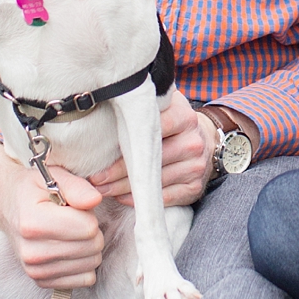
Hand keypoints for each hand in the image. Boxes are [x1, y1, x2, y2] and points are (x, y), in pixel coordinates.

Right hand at [0, 141, 105, 288]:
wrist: (7, 205)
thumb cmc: (33, 189)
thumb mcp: (52, 176)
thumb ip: (76, 186)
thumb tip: (95, 199)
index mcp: (33, 223)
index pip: (89, 228)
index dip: (88, 213)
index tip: (73, 207)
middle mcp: (32, 252)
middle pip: (93, 246)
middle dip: (90, 230)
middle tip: (72, 218)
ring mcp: (35, 270)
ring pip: (92, 263)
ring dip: (88, 247)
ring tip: (68, 232)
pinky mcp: (42, 281)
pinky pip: (85, 279)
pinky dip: (83, 264)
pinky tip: (68, 249)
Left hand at [77, 91, 210, 208]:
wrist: (205, 139)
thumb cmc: (172, 121)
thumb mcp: (163, 104)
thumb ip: (142, 102)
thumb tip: (106, 98)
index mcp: (183, 117)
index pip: (152, 128)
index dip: (123, 141)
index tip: (98, 151)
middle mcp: (193, 142)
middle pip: (150, 160)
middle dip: (118, 171)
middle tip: (94, 177)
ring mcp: (196, 166)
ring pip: (155, 182)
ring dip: (124, 188)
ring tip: (101, 188)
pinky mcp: (195, 187)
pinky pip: (164, 198)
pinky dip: (140, 199)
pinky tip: (121, 197)